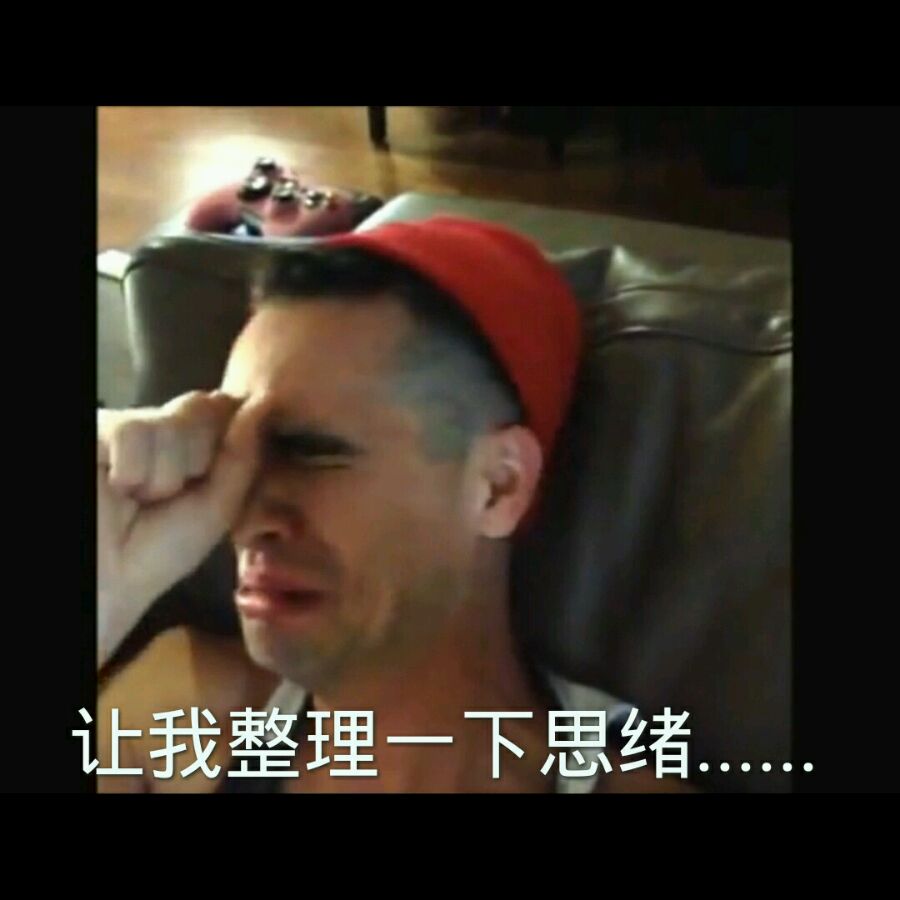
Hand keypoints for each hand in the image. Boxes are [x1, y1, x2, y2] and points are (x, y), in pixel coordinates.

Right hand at [97, 391, 269, 665]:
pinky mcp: (100, 430)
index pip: (229, 409)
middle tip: (172, 496)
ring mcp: (132, 425)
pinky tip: (119, 488)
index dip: (230, 438)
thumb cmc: (162, 549)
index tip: (213, 478)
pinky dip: (133, 471)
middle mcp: (166, 426)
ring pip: (172, 424)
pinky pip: (132, 432)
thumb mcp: (219, 505)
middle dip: (198, 461)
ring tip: (142, 498)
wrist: (110, 581)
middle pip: (205, 408)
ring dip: (164, 476)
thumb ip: (242, 456)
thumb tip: (260, 404)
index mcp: (197, 442)